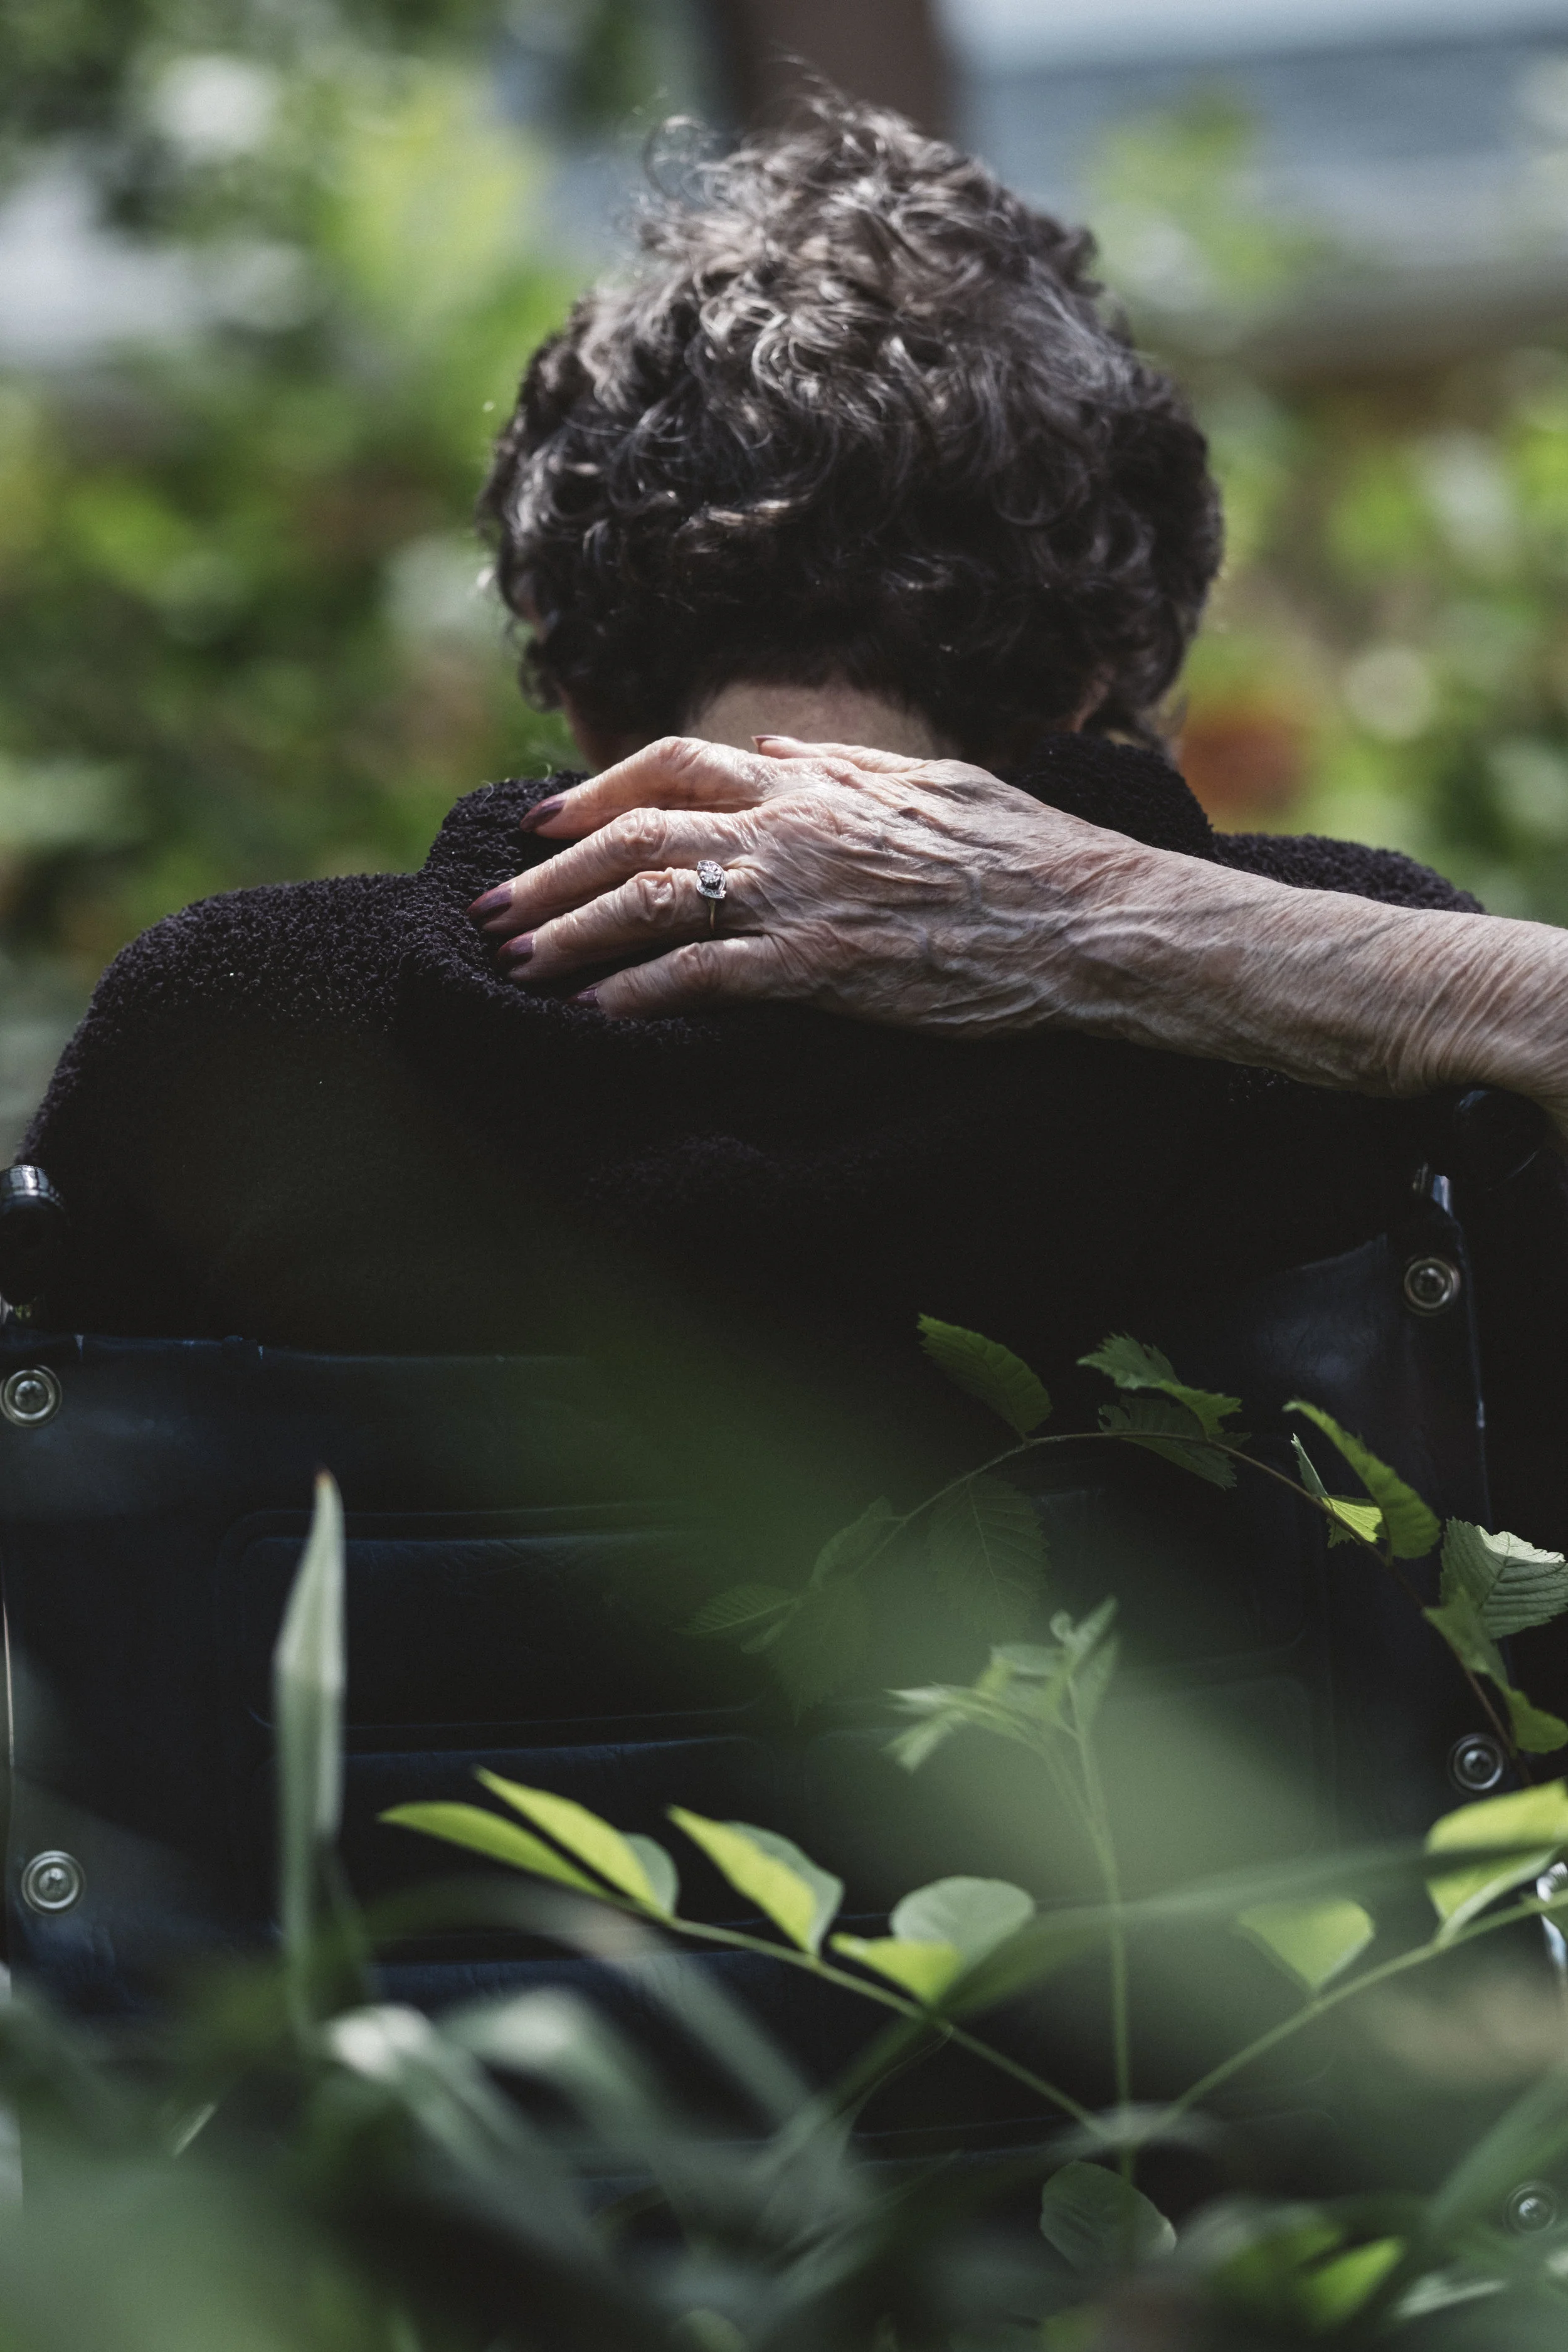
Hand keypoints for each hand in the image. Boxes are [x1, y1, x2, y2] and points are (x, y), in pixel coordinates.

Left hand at [466, 733, 1147, 1033]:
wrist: (1086, 919)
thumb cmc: (1023, 852)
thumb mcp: (928, 783)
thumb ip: (836, 764)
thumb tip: (764, 747)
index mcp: (812, 781)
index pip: (673, 766)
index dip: (594, 793)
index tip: (542, 824)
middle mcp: (791, 828)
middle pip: (634, 836)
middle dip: (550, 875)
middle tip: (491, 909)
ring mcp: (801, 897)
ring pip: (649, 903)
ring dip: (570, 934)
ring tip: (515, 966)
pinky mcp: (821, 968)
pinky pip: (705, 976)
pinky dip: (641, 993)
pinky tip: (599, 1014)